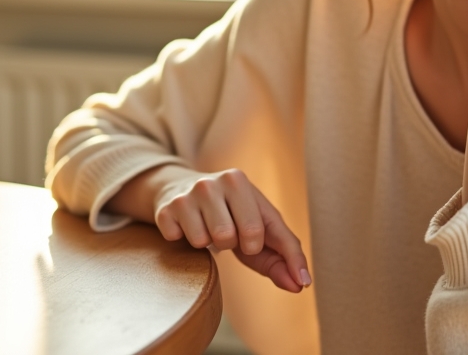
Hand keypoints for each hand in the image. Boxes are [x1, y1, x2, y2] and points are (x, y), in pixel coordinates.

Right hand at [152, 167, 311, 292]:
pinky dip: (185, 242)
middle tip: (225, 232)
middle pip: (227, 237)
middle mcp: (211, 183)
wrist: (181, 190)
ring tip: (207, 227)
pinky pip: (179, 242)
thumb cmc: (232, 214)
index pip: (255, 230)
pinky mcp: (165, 210)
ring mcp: (186, 195)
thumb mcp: (260, 227)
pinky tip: (186, 226)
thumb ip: (285, 255)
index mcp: (239, 182)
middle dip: (230, 244)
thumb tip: (301, 285)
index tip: (252, 247)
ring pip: (203, 242)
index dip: (254, 246)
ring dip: (207, 244)